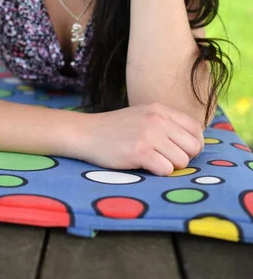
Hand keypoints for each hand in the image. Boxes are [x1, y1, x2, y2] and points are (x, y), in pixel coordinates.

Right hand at [76, 102, 203, 175]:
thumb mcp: (143, 116)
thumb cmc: (116, 129)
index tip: (181, 152)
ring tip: (152, 161)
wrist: (87, 133)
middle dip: (184, 158)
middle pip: (193, 147)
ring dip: (170, 166)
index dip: (194, 144)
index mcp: (160, 110)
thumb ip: (166, 124)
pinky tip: (144, 166)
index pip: (196, 128)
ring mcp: (149, 134)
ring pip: (182, 161)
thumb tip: (193, 143)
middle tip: (166, 159)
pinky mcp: (139, 151)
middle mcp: (158, 119)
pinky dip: (158, 172)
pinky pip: (166, 170)